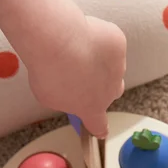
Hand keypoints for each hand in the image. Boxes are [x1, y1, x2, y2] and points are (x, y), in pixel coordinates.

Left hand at [26, 15, 125, 137]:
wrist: (58, 40)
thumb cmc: (49, 71)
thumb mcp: (48, 96)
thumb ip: (64, 99)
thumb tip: (68, 93)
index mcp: (92, 108)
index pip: (99, 125)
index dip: (99, 127)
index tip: (100, 130)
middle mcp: (110, 91)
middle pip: (111, 92)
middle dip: (100, 86)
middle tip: (81, 75)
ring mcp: (118, 66)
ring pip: (113, 67)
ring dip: (100, 62)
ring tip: (78, 51)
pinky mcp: (118, 44)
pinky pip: (111, 44)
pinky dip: (101, 42)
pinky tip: (85, 37)